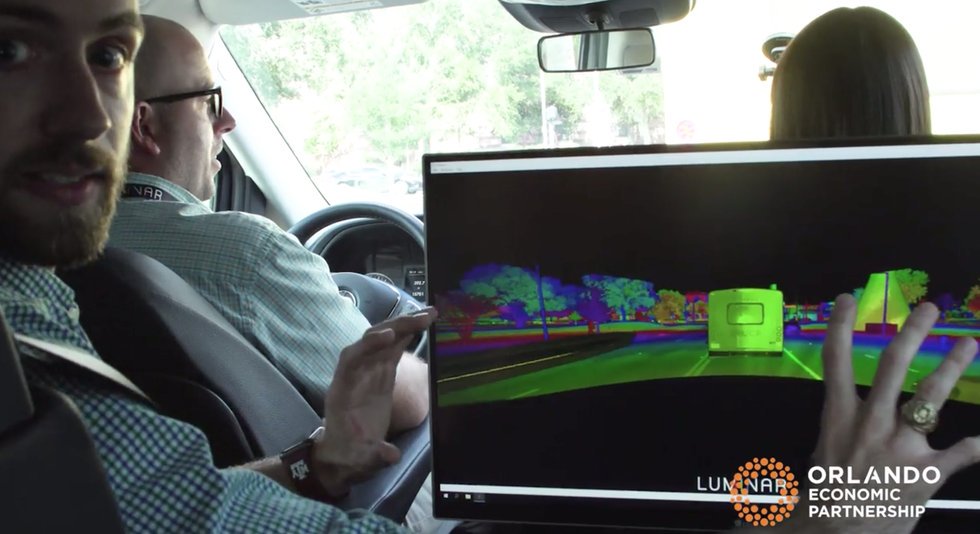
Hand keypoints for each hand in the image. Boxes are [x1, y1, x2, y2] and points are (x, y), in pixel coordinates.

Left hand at [311, 307, 436, 495]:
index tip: (388, 336)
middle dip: (395, 327)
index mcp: (343, 391)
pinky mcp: (382, 373)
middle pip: (371, 342)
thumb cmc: (349, 454)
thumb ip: (374, 455)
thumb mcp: (359, 459)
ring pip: (384, 341)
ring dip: (404, 325)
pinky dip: (407, 336)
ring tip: (430, 315)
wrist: (345, 454)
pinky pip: (394, 349)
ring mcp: (368, 371)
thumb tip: (392, 455)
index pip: (351, 359)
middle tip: (423, 317)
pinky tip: (424, 325)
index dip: (368, 346)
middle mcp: (354, 374)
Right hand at [789, 294, 979, 533]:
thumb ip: (841, 434)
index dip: (841, 327)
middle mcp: (871, 421)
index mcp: (839, 416)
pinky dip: (977, 445)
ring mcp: (902, 444)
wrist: (838, 529)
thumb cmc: (825, 495)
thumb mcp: (823, 456)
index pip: (836, 362)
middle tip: (928, 309)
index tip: (848, 299)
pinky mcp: (927, 471)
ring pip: (930, 397)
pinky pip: (961, 454)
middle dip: (912, 333)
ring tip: (968, 343)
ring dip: (951, 367)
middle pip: (893, 366)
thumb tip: (845, 427)